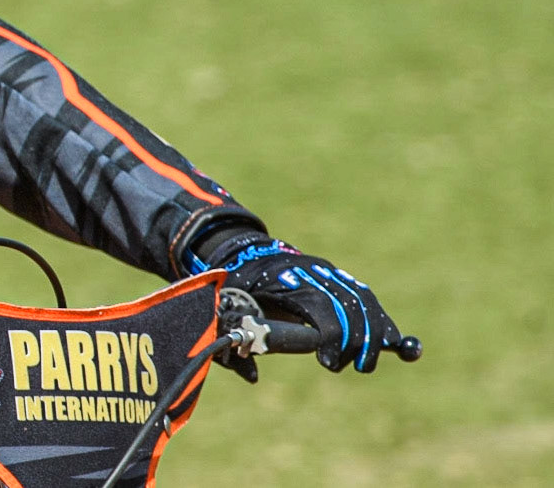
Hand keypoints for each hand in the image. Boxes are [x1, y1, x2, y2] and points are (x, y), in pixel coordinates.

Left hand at [195, 230, 402, 376]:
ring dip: (374, 336)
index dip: (333, 338)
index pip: (324, 308)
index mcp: (287, 279)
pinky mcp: (340, 281)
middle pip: (350, 306)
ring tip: (365, 364)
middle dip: (355, 342)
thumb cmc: (236, 288)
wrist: (244, 253)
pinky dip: (385, 325)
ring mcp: (329, 274)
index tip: (327, 363)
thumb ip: (235, 344)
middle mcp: (314, 272)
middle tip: (348, 367)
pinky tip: (405, 347)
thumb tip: (254, 377)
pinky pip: (368, 302)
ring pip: (364, 303)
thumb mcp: (226, 313)